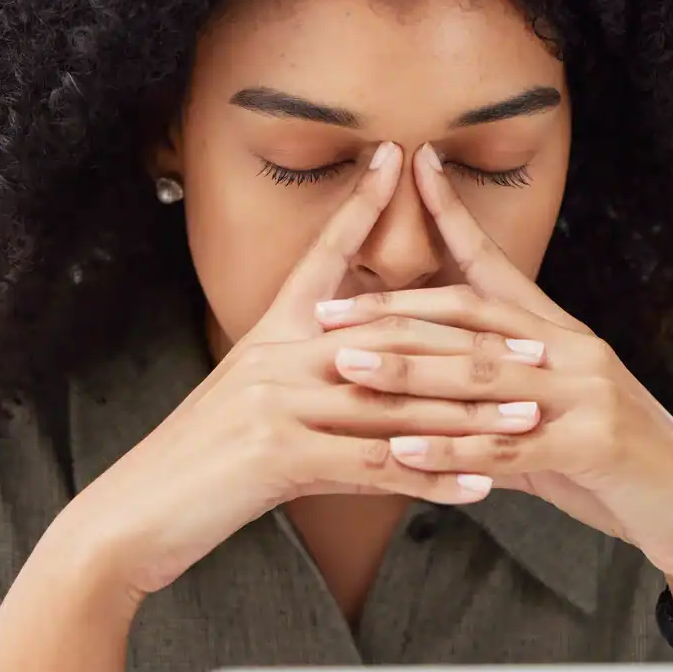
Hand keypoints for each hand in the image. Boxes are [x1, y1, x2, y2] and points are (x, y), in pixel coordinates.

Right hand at [60, 142, 541, 602]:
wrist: (134, 515)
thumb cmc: (196, 465)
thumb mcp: (245, 399)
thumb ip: (298, 373)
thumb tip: (350, 355)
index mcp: (270, 332)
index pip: (324, 254)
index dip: (361, 204)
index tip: (399, 156)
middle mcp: (277, 355)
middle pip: (394, 332)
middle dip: (473, 340)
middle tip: (538, 345)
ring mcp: (279, 402)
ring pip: (397, 402)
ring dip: (472, 415)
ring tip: (530, 419)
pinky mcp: (280, 456)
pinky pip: (375, 466)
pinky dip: (433, 477)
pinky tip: (482, 486)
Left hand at [312, 143, 672, 622]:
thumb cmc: (618, 470)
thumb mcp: (551, 426)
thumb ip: (492, 412)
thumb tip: (426, 414)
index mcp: (562, 335)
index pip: (496, 265)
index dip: (453, 215)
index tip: (410, 167)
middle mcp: (575, 351)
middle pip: (470, 319)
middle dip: (393, 312)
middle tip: (323, 313)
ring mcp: (588, 395)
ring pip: (481, 376)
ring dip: (408, 370)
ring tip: (345, 366)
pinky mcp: (596, 445)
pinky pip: (507, 447)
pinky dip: (450, 450)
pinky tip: (402, 451)